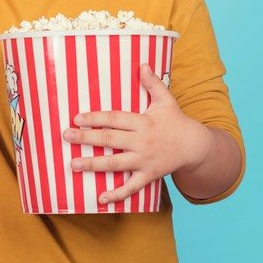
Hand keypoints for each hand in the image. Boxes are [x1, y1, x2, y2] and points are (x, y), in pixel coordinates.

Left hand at [62, 63, 212, 204]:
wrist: (196, 147)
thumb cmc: (176, 122)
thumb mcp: (166, 101)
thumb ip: (152, 83)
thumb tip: (143, 64)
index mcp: (143, 122)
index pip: (115, 119)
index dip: (96, 118)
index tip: (77, 118)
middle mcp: (142, 142)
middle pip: (110, 140)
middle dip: (87, 138)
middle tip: (66, 136)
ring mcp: (144, 161)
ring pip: (115, 164)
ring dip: (93, 165)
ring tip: (73, 164)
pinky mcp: (149, 175)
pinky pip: (131, 187)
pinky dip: (117, 194)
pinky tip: (101, 198)